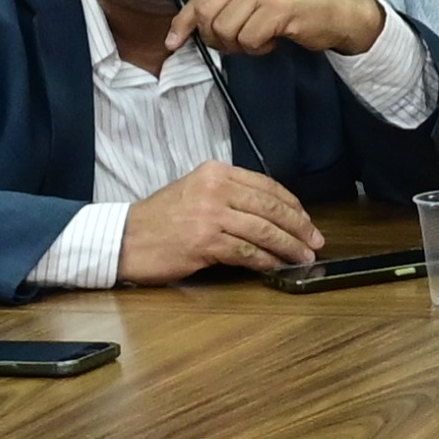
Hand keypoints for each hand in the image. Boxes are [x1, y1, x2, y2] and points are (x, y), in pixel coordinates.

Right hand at [118, 161, 323, 280]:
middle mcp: (215, 188)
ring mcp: (209, 215)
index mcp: (216, 172)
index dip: (293, 206)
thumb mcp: (195, 190)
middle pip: (271, 208)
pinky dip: (265, 261)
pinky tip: (275, 267)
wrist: (123, 238)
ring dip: (288, 247)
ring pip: (263, 231)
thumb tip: (273, 213)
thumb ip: (231, 194)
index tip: (307, 221)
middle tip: (315, 242)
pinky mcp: (204, 242)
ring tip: (302, 257)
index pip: (267, 186)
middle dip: (299, 227)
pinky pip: (246, 252)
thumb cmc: (160, 218)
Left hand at [172, 0, 386, 58]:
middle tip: (240, 41)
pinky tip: (275, 38)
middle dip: (218, 38)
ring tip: (263, 35)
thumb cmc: (297, 3)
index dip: (185, 24)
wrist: (343, 8)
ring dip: (241, 45)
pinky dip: (259, 48)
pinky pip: (249, 40)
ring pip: (226, 31)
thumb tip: (177, 35)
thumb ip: (219, 5)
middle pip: (207, 16)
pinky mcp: (279, 7)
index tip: (175, 42)